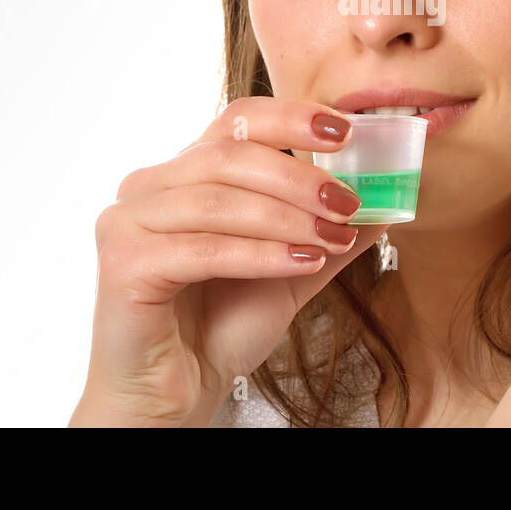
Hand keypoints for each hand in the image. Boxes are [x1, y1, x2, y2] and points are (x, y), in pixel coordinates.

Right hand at [70, 97, 386, 426]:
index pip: (237, 120)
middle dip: (298, 177)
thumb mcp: (291, 270)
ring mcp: (128, 220)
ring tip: (332, 239)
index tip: (345, 131)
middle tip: (348, 202)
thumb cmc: (221, 327)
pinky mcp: (122, 262)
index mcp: (185, 172)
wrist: (176, 392)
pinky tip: (301, 262)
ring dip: (286, 218)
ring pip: (218, 199)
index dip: (291, 117)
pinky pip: (202, 248)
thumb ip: (329, 233)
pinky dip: (259, 254)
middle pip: (228, 153)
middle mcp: (149, 185)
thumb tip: (388, 204)